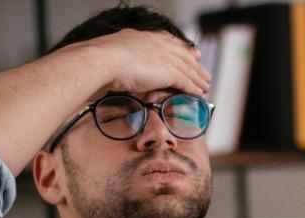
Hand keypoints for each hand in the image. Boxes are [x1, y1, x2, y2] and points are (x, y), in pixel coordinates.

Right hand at [71, 28, 210, 95]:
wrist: (100, 62)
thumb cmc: (99, 61)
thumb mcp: (114, 54)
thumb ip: (124, 57)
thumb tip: (123, 67)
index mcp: (144, 36)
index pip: (170, 42)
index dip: (183, 49)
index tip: (193, 54)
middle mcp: (157, 43)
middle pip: (183, 55)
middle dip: (195, 66)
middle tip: (204, 73)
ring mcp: (164, 56)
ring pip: (187, 69)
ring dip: (198, 79)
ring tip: (206, 86)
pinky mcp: (168, 71)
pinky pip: (185, 81)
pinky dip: (193, 88)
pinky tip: (199, 93)